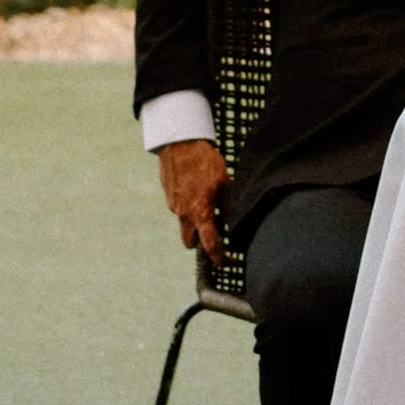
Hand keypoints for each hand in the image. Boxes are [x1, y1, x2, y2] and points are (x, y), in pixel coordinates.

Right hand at [157, 137, 229, 264]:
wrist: (180, 143)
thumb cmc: (205, 160)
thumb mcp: (225, 182)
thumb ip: (229, 205)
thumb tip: (236, 223)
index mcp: (200, 212)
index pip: (210, 245)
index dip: (220, 257)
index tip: (228, 262)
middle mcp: (183, 214)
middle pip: (190, 242)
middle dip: (201, 241)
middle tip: (215, 229)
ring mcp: (173, 206)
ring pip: (185, 224)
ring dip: (195, 221)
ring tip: (207, 201)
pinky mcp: (168, 196)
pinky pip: (180, 209)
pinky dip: (188, 206)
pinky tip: (196, 189)